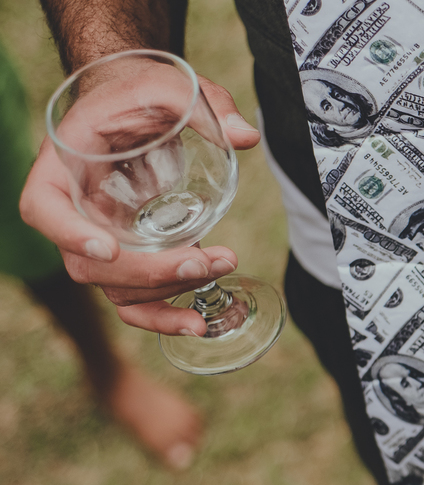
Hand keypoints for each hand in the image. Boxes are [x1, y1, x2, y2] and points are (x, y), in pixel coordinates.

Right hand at [20, 74, 260, 335]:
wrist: (138, 106)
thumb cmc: (143, 93)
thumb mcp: (170, 85)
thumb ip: (205, 103)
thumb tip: (246, 137)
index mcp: (63, 166)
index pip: (43, 207)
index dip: (67, 233)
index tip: (108, 248)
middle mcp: (73, 211)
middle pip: (89, 264)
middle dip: (150, 271)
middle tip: (205, 261)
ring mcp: (98, 240)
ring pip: (116, 289)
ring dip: (168, 291)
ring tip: (222, 266)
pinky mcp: (128, 257)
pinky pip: (135, 300)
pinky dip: (162, 318)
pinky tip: (197, 324)